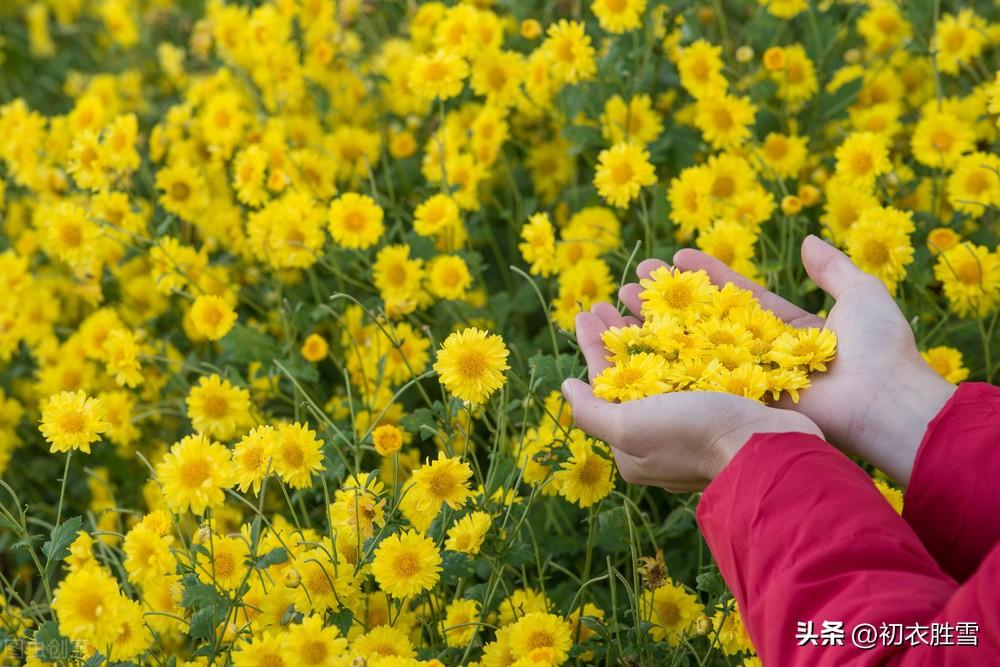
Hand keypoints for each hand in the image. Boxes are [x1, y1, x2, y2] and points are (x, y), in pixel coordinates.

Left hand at [563, 303, 822, 492]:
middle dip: (623, 329)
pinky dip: (695, 323)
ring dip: (656, 319)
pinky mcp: (736, 394)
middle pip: (639, 367)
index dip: (596, 346)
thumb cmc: (693, 438)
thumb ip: (593, 412)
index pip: (607, 385)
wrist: (771, 449)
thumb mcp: (628, 429)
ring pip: (673, 355)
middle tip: (613, 293)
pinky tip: (688, 298)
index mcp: (638, 441)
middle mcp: (668, 427)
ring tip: (645, 287)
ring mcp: (704, 411)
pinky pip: (708, 352)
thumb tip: (567, 387)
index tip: (587, 311)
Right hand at [620, 235, 954, 485]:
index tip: (675, 257)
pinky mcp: (739, 397)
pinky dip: (666, 359)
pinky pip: (698, 375)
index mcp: (787, 328)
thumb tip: (808, 240)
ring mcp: (747, 377)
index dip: (705, 276)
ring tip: (621, 303)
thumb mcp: (862, 295)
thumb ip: (833, 268)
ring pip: (693, 346)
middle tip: (634, 281)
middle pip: (704, 320)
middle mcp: (760, 353)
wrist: (884, 403)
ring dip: (657, 325)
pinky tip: (634, 340)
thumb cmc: (879, 349)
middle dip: (669, 299)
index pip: (737, 296)